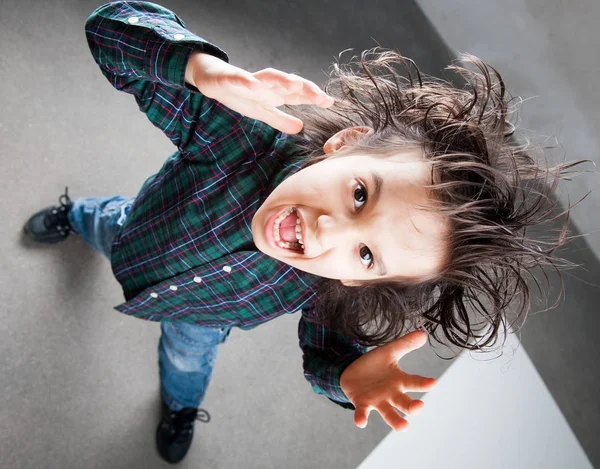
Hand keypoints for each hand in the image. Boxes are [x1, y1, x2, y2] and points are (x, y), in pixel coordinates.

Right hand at [185, 51, 334, 133]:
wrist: (213, 80)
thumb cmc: (241, 95)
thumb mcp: (262, 111)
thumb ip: (280, 119)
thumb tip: (300, 127)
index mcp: (275, 92)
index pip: (298, 94)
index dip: (313, 97)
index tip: (330, 102)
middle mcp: (266, 84)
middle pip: (289, 83)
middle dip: (305, 88)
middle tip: (320, 97)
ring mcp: (249, 79)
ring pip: (268, 76)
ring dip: (281, 79)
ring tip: (294, 85)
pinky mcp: (229, 77)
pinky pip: (239, 78)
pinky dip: (246, 80)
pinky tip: (254, 84)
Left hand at [339, 330, 436, 431]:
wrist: (352, 372)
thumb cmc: (375, 365)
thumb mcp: (388, 351)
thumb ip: (404, 344)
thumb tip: (423, 333)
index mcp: (400, 381)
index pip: (414, 382)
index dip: (423, 383)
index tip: (433, 382)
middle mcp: (391, 394)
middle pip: (405, 403)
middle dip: (412, 407)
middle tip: (419, 407)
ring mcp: (377, 401)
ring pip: (388, 413)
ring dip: (396, 421)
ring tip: (403, 427)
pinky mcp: (362, 404)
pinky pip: (362, 413)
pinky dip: (362, 418)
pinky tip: (361, 422)